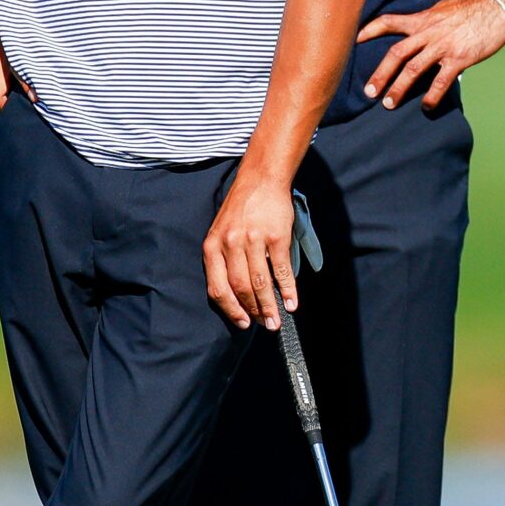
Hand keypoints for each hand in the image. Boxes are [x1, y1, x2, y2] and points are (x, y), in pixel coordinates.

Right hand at [0, 0, 32, 109]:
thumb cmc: (5, 3)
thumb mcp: (22, 28)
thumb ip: (28, 58)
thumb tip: (37, 90)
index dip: (9, 107)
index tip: (31, 104)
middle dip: (12, 97)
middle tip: (33, 92)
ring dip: (7, 80)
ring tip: (23, 64)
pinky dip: (0, 70)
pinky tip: (9, 55)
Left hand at [202, 174, 299, 330]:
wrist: (261, 179)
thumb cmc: (242, 209)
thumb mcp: (222, 232)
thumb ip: (226, 260)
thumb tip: (241, 296)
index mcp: (212, 246)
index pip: (217, 288)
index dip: (230, 310)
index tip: (242, 322)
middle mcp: (230, 244)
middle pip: (240, 288)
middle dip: (253, 311)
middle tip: (265, 325)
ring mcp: (253, 240)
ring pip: (260, 283)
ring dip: (270, 306)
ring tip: (277, 320)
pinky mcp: (275, 236)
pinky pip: (282, 270)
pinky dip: (288, 290)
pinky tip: (292, 303)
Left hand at [357, 0, 504, 109]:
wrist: (497, 6)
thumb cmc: (470, 8)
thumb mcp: (442, 9)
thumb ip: (426, 21)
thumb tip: (416, 30)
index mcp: (422, 19)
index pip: (389, 22)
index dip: (370, 30)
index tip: (354, 40)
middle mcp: (429, 33)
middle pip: (397, 54)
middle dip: (380, 74)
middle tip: (368, 92)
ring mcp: (443, 46)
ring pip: (414, 69)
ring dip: (399, 88)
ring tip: (389, 104)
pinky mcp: (460, 58)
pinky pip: (441, 80)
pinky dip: (432, 96)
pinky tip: (426, 107)